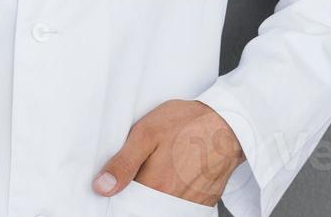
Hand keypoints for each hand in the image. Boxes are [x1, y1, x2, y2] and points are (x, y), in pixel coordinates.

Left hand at [93, 100, 245, 205]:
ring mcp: (192, 204)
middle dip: (138, 198)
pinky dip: (173, 198)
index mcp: (155, 186)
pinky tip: (174, 178)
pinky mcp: (204, 202)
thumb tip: (102, 188)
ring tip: (159, 172)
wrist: (228, 122)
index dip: (120, 196)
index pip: (127, 205)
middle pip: (146, 209)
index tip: (119, 184)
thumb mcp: (146, 133)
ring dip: (156, 197)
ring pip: (163, 209)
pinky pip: (182, 208)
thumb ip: (122, 163)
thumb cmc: (187, 123)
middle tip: (141, 175)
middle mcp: (173, 201)